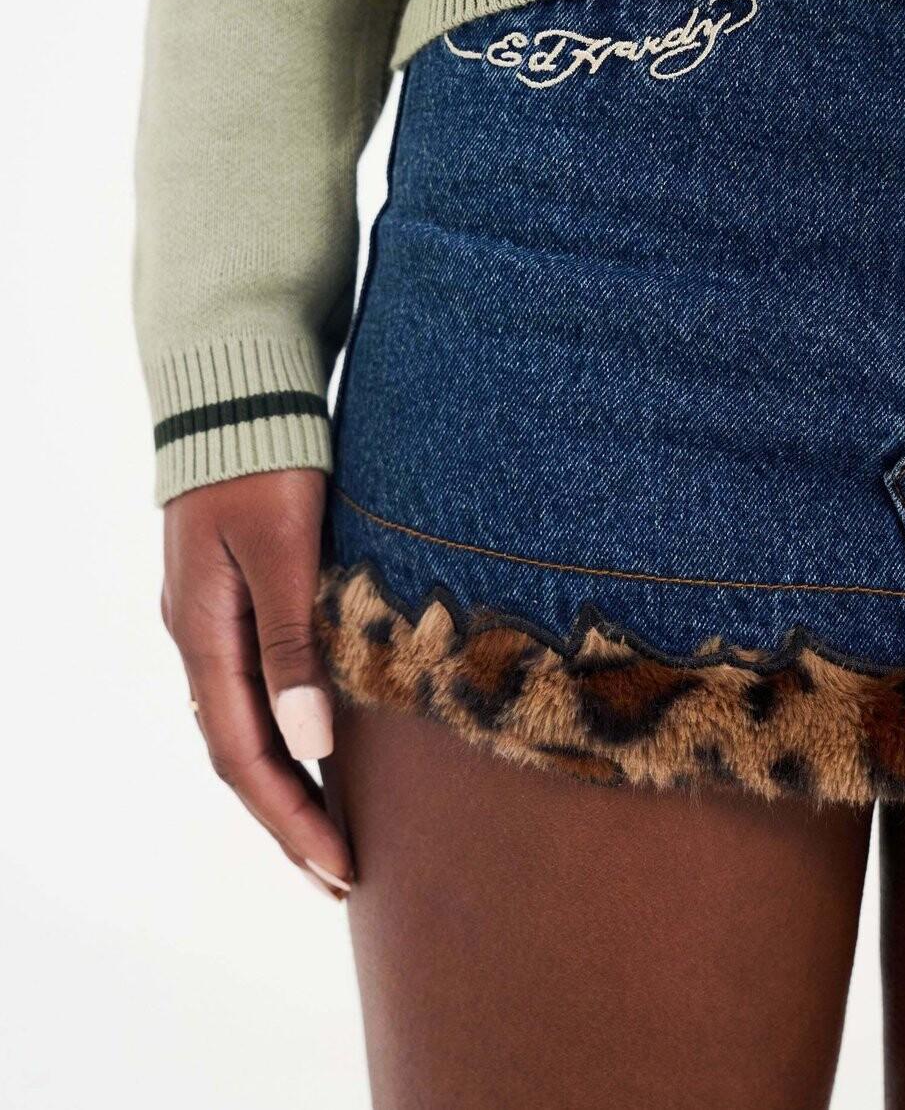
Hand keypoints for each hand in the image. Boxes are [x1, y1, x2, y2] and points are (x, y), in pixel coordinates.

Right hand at [162, 469, 351, 899]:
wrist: (236, 393)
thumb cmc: (264, 463)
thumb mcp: (283, 549)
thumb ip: (292, 641)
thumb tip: (310, 741)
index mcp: (206, 635)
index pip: (245, 756)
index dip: (290, 817)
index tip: (339, 867)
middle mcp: (201, 638)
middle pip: (240, 753)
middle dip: (288, 818)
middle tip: (341, 872)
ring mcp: (213, 620)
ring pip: (245, 724)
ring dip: (286, 782)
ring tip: (331, 829)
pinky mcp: (235, 597)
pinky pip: (253, 687)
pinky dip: (284, 732)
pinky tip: (316, 744)